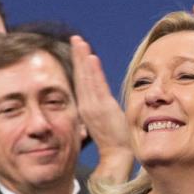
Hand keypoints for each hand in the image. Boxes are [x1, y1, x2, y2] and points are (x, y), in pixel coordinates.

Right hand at [70, 35, 131, 183]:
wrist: (117, 155)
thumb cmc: (113, 141)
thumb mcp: (103, 122)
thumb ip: (98, 111)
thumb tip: (97, 105)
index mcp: (87, 108)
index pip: (81, 83)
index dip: (79, 66)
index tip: (78, 50)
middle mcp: (87, 105)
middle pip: (81, 76)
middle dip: (78, 56)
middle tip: (75, 39)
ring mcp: (94, 106)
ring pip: (86, 78)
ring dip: (83, 58)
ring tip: (80, 42)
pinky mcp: (103, 108)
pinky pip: (97, 86)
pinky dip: (93, 72)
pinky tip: (91, 58)